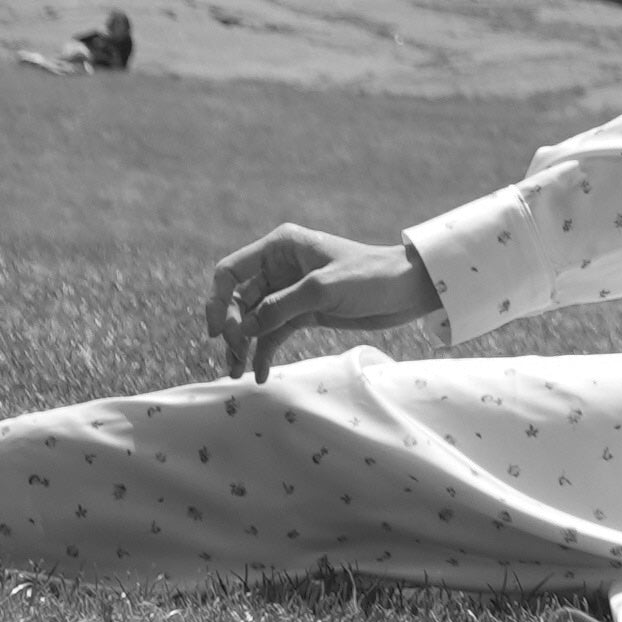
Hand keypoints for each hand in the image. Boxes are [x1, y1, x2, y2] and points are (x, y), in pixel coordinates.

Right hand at [206, 219, 438, 378]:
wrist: (404, 291)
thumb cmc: (368, 277)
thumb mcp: (322, 289)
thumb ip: (279, 307)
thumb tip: (243, 328)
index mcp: (279, 247)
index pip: (230, 272)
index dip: (217, 302)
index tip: (220, 334)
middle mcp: (278, 266)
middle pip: (237, 300)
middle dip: (231, 330)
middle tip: (234, 358)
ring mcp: (288, 291)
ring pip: (251, 320)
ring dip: (242, 346)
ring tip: (239, 373)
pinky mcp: (301, 312)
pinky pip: (271, 333)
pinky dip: (262, 352)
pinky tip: (259, 375)